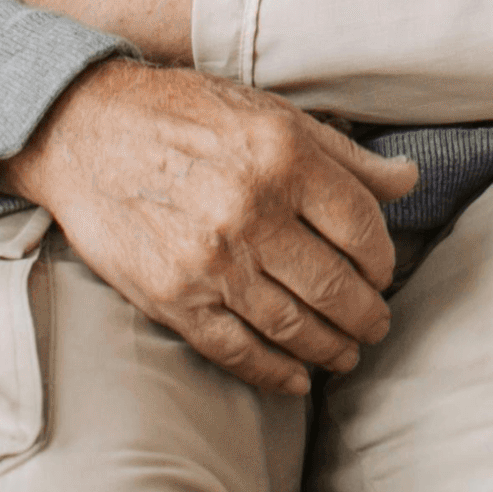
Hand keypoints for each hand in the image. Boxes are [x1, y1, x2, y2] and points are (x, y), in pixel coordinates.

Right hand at [0, 58, 419, 395]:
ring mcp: (210, 259)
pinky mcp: (172, 296)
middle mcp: (252, 209)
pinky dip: (275, 373)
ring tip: (347, 353)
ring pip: (293, 326)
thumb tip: (409, 181)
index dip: (383, 260)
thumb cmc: (185, 115)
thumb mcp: (272, 114)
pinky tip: (297, 378)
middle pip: (336, 286)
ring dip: (331, 349)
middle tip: (375, 324)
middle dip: (366, 315)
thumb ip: (344, 155)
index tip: (382, 273)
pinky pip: (237, 350)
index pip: (362, 229)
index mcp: (284, 156)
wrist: (83, 130)